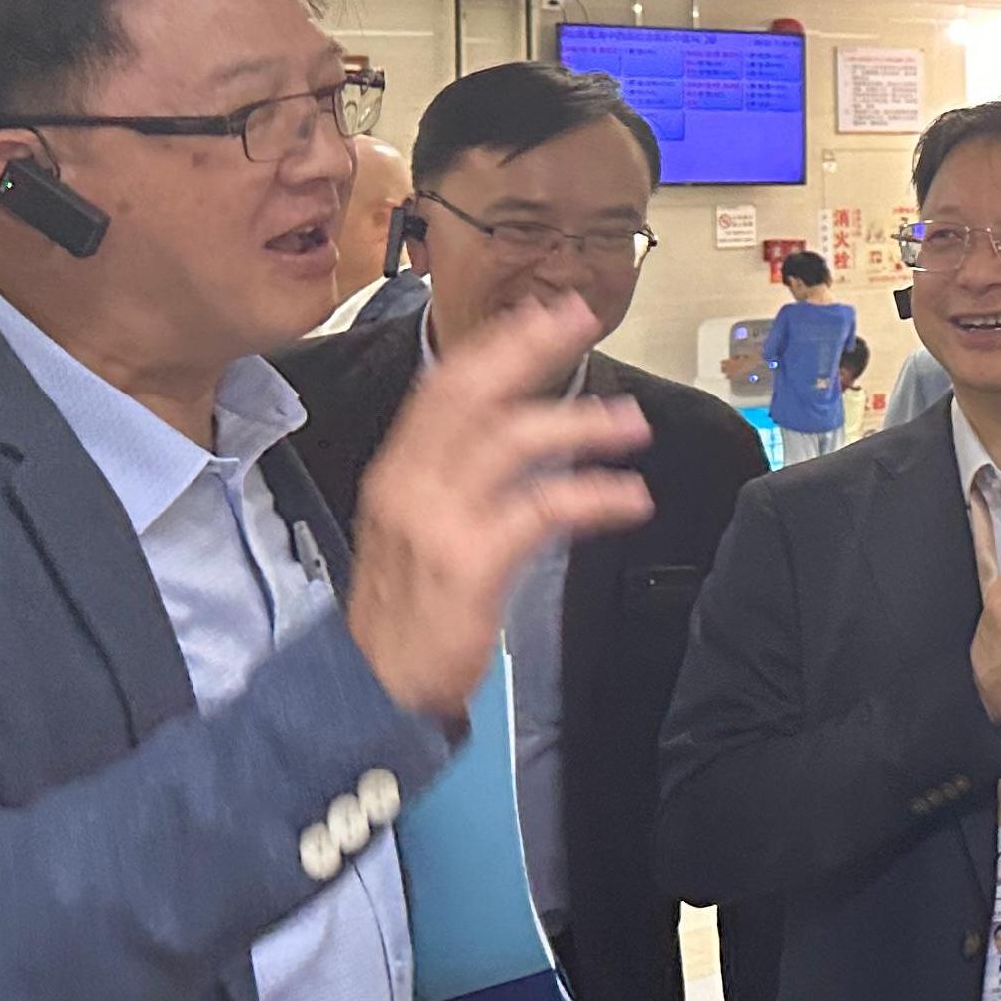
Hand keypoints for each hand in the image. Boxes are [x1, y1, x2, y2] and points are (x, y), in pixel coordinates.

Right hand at [345, 294, 652, 728]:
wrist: (369, 687)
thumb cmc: (405, 612)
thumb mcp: (417, 530)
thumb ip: (457, 481)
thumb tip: (515, 436)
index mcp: (398, 471)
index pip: (446, 386)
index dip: (497, 344)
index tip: (544, 312)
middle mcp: (409, 483)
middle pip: (473, 392)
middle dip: (531, 348)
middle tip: (583, 320)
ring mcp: (436, 521)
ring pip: (512, 441)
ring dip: (579, 425)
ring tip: (631, 425)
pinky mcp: (468, 563)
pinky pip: (541, 510)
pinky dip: (592, 496)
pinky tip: (629, 499)